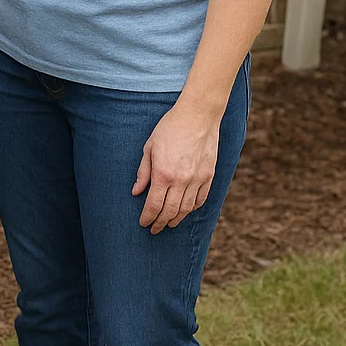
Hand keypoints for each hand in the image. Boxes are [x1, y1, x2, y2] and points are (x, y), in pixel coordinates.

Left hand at [133, 101, 220, 233]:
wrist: (198, 116)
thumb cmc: (169, 129)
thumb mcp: (149, 148)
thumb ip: (143, 172)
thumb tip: (136, 192)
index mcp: (163, 173)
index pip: (154, 205)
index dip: (148, 217)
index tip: (144, 223)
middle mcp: (182, 180)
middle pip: (170, 211)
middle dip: (160, 223)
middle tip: (155, 229)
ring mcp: (198, 179)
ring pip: (186, 209)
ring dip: (176, 219)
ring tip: (169, 223)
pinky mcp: (209, 176)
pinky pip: (201, 199)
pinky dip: (192, 209)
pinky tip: (185, 211)